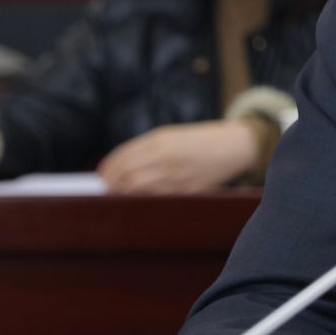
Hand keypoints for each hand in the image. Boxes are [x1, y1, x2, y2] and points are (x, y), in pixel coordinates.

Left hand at [98, 120, 258, 193]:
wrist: (234, 146)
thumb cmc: (199, 139)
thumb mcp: (171, 135)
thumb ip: (145, 148)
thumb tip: (118, 166)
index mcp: (160, 140)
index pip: (123, 158)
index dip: (108, 168)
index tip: (102, 174)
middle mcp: (167, 158)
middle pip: (127, 176)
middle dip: (113, 184)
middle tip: (107, 188)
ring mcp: (177, 176)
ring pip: (139, 190)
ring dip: (124, 194)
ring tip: (119, 194)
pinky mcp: (187, 191)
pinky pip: (157, 198)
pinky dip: (143, 199)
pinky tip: (139, 198)